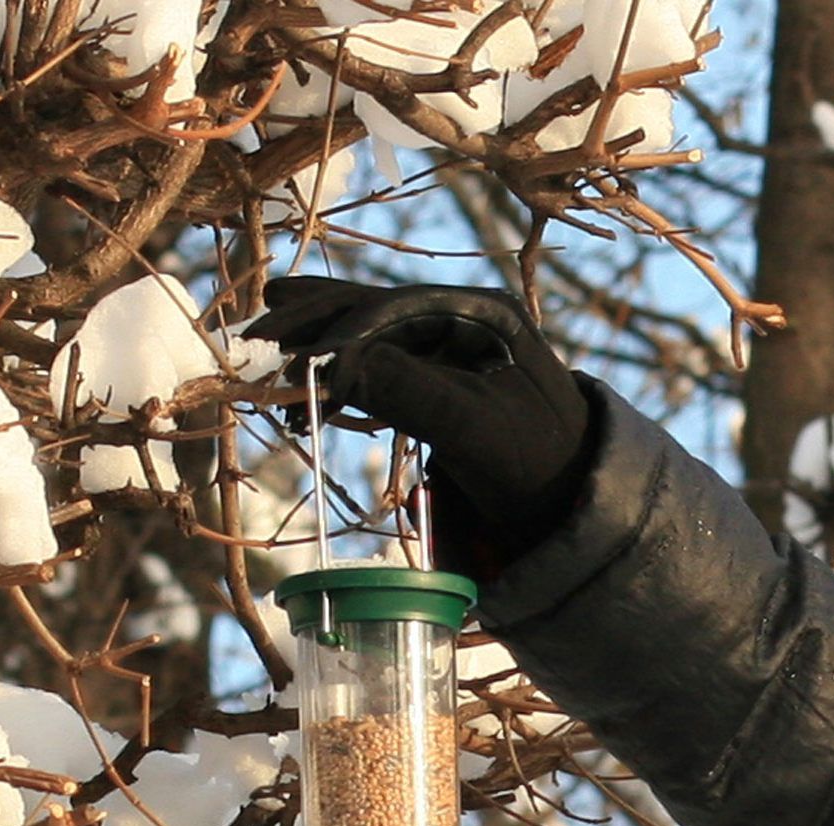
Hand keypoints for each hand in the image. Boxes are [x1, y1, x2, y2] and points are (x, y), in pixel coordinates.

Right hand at [246, 275, 596, 571]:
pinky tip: (310, 375)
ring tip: (269, 340)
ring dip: (321, 341)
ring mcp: (457, 347)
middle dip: (315, 322)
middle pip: (376, 310)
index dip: (335, 331)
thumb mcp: (473, 429)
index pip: (392, 310)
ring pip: (374, 334)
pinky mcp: (447, 380)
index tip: (289, 359)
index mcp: (482, 314)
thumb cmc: (538, 467)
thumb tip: (334, 365)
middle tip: (257, 334)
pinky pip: (385, 363)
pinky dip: (344, 369)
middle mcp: (468, 318)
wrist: (576, 507)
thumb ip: (407, 390)